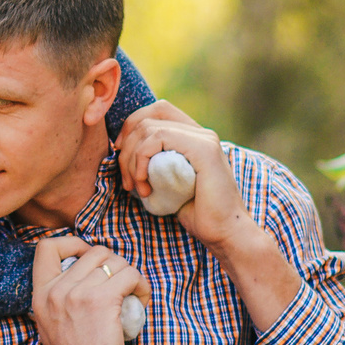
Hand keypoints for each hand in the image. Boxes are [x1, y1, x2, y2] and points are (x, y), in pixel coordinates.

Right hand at [16, 234, 149, 344]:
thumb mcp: (50, 322)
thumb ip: (57, 297)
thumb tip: (78, 276)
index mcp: (40, 292)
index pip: (46, 246)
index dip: (73, 244)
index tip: (88, 261)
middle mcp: (56, 288)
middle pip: (94, 250)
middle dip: (114, 264)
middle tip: (121, 286)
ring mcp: (78, 293)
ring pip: (115, 261)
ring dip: (130, 275)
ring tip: (133, 295)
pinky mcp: (102, 301)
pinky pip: (130, 275)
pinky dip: (141, 285)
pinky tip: (140, 301)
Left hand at [115, 104, 301, 330]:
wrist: (225, 233)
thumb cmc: (196, 213)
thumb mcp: (166, 181)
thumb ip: (153, 162)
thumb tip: (120, 150)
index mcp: (194, 137)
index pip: (156, 111)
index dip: (131, 127)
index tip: (119, 154)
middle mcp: (201, 133)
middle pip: (149, 116)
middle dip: (126, 145)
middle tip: (124, 180)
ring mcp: (204, 138)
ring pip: (149, 128)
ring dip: (131, 159)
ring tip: (135, 187)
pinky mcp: (204, 149)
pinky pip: (159, 138)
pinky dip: (141, 160)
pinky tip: (145, 186)